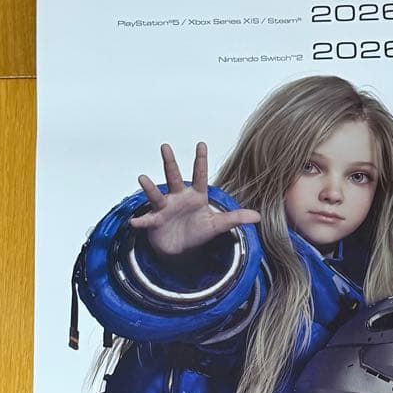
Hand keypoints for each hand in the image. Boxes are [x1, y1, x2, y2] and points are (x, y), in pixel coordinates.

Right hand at [129, 143, 260, 258]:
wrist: (180, 248)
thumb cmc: (197, 232)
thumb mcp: (218, 226)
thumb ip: (235, 219)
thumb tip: (258, 217)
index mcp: (195, 196)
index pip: (199, 176)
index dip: (200, 161)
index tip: (201, 144)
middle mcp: (178, 197)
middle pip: (174, 177)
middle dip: (170, 162)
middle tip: (165, 147)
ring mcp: (165, 208)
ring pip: (157, 194)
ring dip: (149, 187)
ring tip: (142, 178)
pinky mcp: (155, 221)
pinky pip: (147, 220)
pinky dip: (141, 220)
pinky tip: (135, 221)